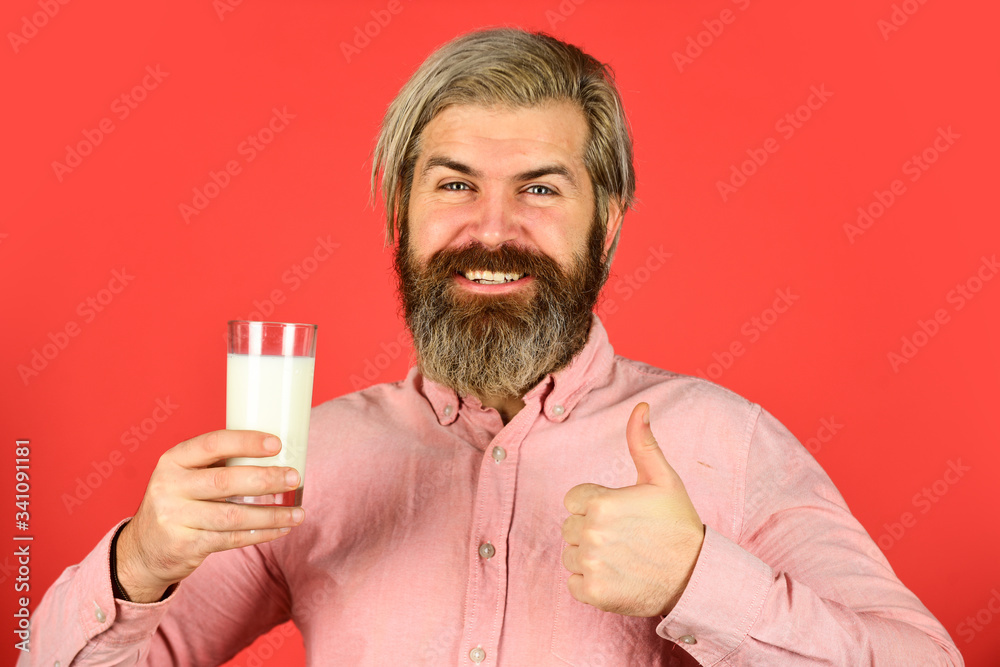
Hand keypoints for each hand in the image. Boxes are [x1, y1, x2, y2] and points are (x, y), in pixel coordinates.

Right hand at [116, 430, 304, 601]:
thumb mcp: (185, 476)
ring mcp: (174, 518)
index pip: (212, 443)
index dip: (246, 442)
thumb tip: (277, 455)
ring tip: (298, 513)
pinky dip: (261, 534)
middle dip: (265, 479)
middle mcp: (169, 487)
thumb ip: (218, 464)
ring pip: (233, 515)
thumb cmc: (179, 502)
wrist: (143, 549)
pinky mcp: (185, 545)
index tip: (277, 444)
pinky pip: (232, 539)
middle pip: (225, 481)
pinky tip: (281, 529)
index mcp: (173, 460)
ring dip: (271, 514)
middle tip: (294, 478)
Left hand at [561, 402, 704, 616]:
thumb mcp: (663, 479)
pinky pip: (573, 583)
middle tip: (626, 537)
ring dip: (589, 557)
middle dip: (591, 530)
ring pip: (570, 555)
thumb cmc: (678, 524)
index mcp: (601, 502)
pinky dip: (590, 584)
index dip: (596, 505)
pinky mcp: (593, 593)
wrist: (697, 576)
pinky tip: (617, 577)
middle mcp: (591, 533)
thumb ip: (642, 443)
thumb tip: (639, 407)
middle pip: (569, 527)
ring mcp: (592, 565)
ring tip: (623, 557)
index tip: (621, 515)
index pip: (573, 500)